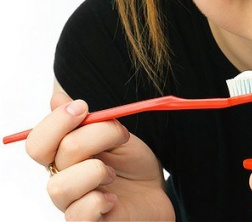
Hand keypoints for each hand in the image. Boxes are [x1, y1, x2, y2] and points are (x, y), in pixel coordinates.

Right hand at [25, 91, 173, 220]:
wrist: (157, 194)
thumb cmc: (133, 166)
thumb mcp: (117, 136)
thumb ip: (89, 122)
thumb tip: (57, 97)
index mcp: (64, 156)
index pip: (38, 141)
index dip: (55, 121)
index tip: (84, 107)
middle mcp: (61, 179)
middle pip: (46, 155)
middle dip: (88, 137)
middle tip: (119, 135)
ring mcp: (71, 203)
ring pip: (59, 186)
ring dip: (95, 171)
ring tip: (113, 174)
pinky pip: (78, 214)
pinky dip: (100, 201)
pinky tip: (114, 199)